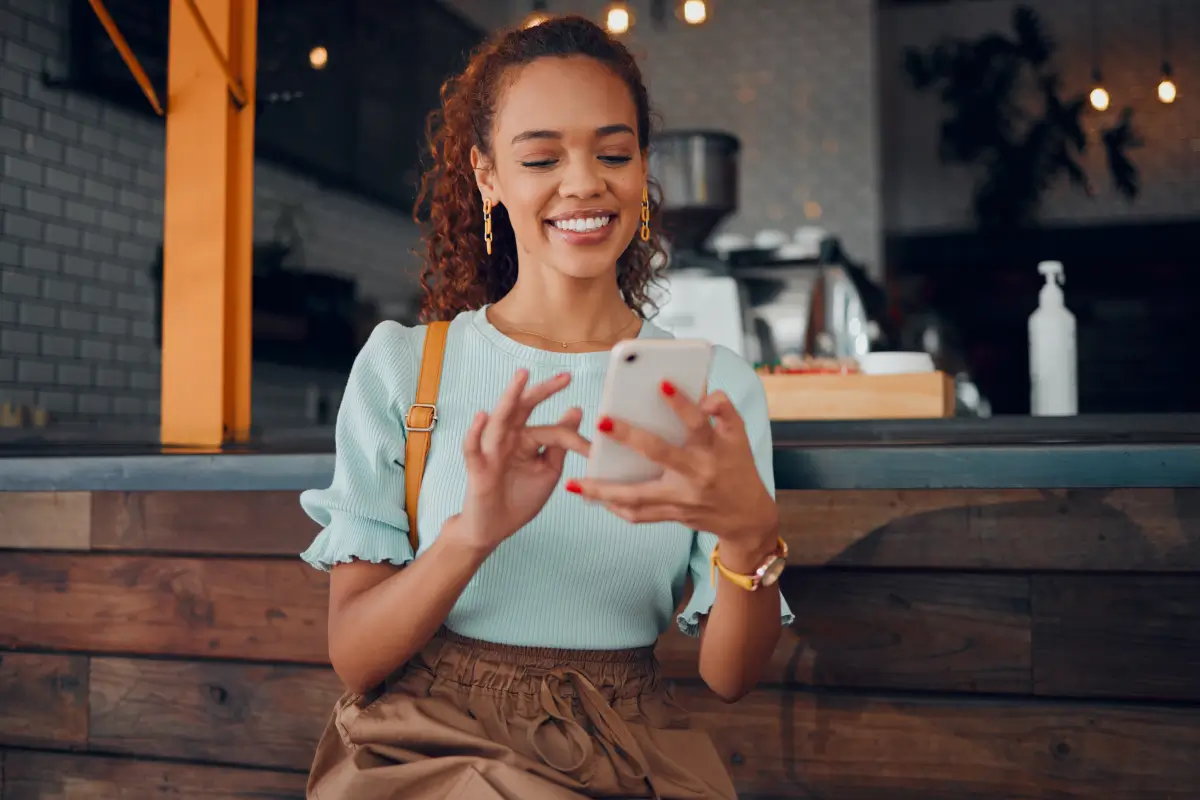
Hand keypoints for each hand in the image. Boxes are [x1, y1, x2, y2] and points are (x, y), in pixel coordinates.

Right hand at [453, 369, 590, 551]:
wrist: (494, 528)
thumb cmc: (519, 497)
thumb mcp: (548, 470)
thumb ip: (559, 443)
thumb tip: (576, 409)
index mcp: (526, 439)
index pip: (552, 429)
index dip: (573, 435)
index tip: (594, 448)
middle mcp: (508, 439)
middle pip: (524, 408)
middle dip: (543, 391)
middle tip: (566, 377)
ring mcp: (491, 451)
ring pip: (500, 420)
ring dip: (510, 397)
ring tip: (522, 376)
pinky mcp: (477, 469)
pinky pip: (473, 448)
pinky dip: (475, 432)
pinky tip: (482, 416)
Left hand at [567, 382, 777, 555]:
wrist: (745, 516)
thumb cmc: (737, 467)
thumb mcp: (739, 435)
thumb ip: (723, 411)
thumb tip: (705, 395)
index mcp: (714, 450)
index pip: (699, 423)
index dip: (682, 404)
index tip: (661, 383)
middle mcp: (697, 475)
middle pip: (660, 455)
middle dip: (630, 438)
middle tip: (602, 421)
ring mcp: (683, 499)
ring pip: (639, 496)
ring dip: (604, 491)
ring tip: (575, 483)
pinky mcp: (672, 515)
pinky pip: (639, 515)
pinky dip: (615, 507)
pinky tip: (593, 497)